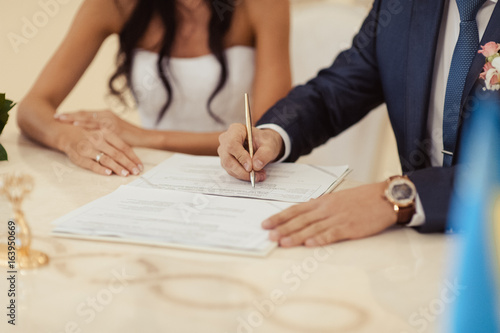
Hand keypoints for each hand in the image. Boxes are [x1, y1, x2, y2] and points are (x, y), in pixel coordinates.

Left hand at [54, 110, 143, 145]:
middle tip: (55, 116)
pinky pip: (97, 126)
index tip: (60, 116)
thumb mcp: (115, 133)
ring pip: (88, 118)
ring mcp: (110, 121)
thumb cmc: (131, 137)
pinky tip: (76, 125)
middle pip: (84, 114)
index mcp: (106, 116)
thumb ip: (103, 133)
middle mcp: (106, 116)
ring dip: (73, 118)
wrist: (145, 138)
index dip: (73, 116)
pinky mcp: (113, 127)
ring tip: (61, 119)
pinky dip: (85, 125)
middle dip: (69, 116)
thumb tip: (92, 137)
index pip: (86, 115)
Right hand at [59, 126, 142, 176]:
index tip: (139, 166)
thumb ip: (115, 144)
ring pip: (106, 159)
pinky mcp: (80, 156)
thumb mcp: (103, 134)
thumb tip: (131, 157)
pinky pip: (92, 164)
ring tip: (126, 174)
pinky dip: (101, 169)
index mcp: (106, 133)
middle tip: (136, 172)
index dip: (133, 157)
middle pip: (117, 154)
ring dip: (117, 167)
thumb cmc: (89, 135)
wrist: (65, 132)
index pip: (123, 147)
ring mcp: (88, 148)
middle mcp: (98, 140)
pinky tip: (109, 173)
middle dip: (128, 164)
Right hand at [218, 124, 283, 181]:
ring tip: (259, 175)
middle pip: (228, 158)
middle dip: (242, 171)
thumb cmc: (265, 141)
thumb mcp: (269, 145)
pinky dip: (243, 175)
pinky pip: (231, 171)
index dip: (241, 157)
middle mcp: (226, 140)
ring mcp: (224, 151)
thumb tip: (256, 166)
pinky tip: (254, 175)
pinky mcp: (226, 161)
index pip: (232, 144)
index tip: (250, 167)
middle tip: (256, 176)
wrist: (264, 144)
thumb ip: (264, 154)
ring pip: (229, 167)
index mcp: (235, 130)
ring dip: (244, 175)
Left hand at [262, 182, 397, 246]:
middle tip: (269, 235)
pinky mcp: (349, 228)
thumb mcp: (337, 198)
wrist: (384, 197)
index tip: (266, 223)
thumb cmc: (361, 198)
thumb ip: (320, 206)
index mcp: (322, 201)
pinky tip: (309, 244)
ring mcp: (338, 218)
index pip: (296, 209)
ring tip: (282, 242)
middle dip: (283, 227)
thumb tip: (304, 214)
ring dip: (296, 236)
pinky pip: (332, 234)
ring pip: (312, 228)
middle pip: (300, 219)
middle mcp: (326, 209)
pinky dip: (319, 239)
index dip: (280, 217)